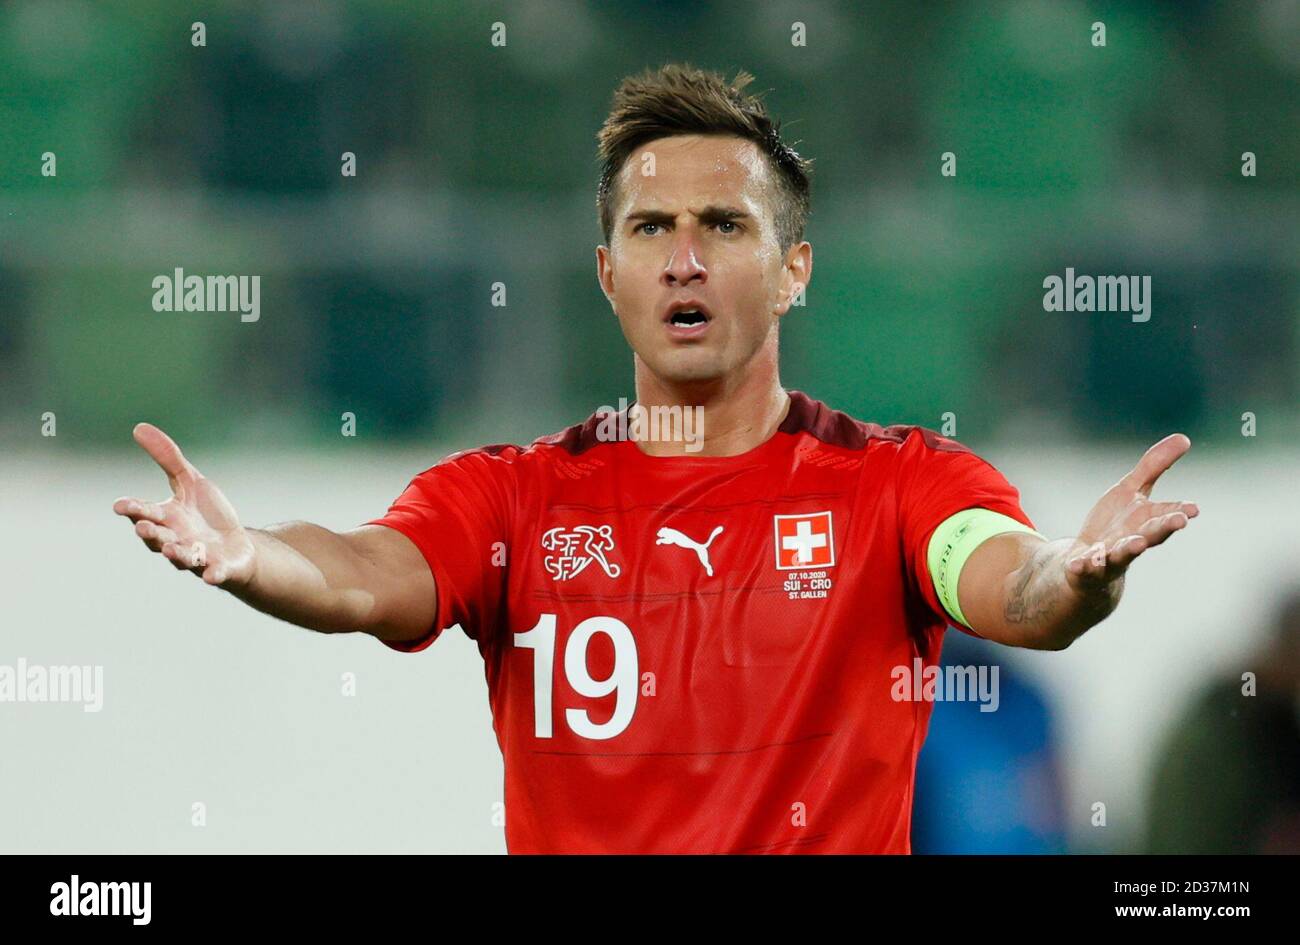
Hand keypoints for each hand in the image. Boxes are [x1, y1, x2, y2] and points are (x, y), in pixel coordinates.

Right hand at [112, 423, 256, 587]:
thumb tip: (139, 427)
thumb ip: (168, 458)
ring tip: (169, 548)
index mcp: (166, 518)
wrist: (236, 546)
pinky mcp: (219, 569)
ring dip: (175, 553)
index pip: (145, 513)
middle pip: (158, 538)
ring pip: (182, 558)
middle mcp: (176, 540)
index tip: (120, 505)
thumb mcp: (190, 481)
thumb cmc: (206, 514)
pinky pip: (214, 574)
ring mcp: (196, 557)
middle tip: (142, 527)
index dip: (133, 509)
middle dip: (150, 533)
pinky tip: (211, 575)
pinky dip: (212, 574)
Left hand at [1065, 433, 1198, 591]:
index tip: (1193, 508)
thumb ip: (1154, 467)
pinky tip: (1079, 563)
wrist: (1087, 565)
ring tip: (1137, 544)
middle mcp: (1133, 540)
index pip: (1167, 515)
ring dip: (1130, 548)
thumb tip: (1184, 438)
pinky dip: (1083, 566)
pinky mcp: (1086, 568)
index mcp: (1147, 522)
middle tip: (1180, 521)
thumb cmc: (1116, 525)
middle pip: (1151, 534)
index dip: (1180, 511)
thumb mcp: (1131, 490)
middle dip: (1165, 527)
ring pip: (1122, 554)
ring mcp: (1110, 557)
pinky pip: (1085, 569)